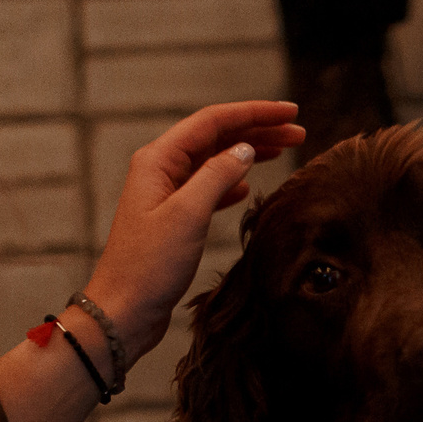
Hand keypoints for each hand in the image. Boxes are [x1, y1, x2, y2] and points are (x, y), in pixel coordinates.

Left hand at [83, 101, 306, 368]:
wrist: (124, 310)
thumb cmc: (149, 266)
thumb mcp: (188, 215)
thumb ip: (217, 176)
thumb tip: (244, 150)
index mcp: (158, 160)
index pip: (213, 121)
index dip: (254, 113)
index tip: (289, 111)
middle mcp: (160, 170)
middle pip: (216, 137)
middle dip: (257, 130)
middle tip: (298, 132)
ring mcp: (166, 194)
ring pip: (214, 162)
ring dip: (248, 154)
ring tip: (284, 151)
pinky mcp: (173, 219)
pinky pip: (208, 188)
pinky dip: (232, 183)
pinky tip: (248, 187)